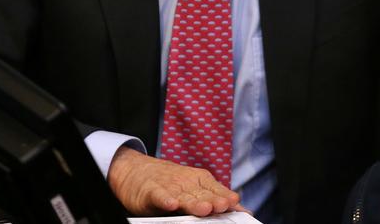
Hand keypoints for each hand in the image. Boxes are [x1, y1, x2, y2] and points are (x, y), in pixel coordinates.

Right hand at [108, 146, 244, 215]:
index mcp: (197, 180)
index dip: (223, 196)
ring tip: (204, 208)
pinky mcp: (150, 191)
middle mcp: (184, 182)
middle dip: (212, 200)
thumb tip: (244, 208)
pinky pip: (158, 195)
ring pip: (182, 196)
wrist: (135, 171)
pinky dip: (164, 199)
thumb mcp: (192, 187)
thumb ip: (216, 197)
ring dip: (193, 202)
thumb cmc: (169, 183)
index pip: (213, 188)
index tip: (234, 203)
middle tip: (223, 206)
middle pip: (200, 193)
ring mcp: (167, 186)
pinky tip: (171, 204)